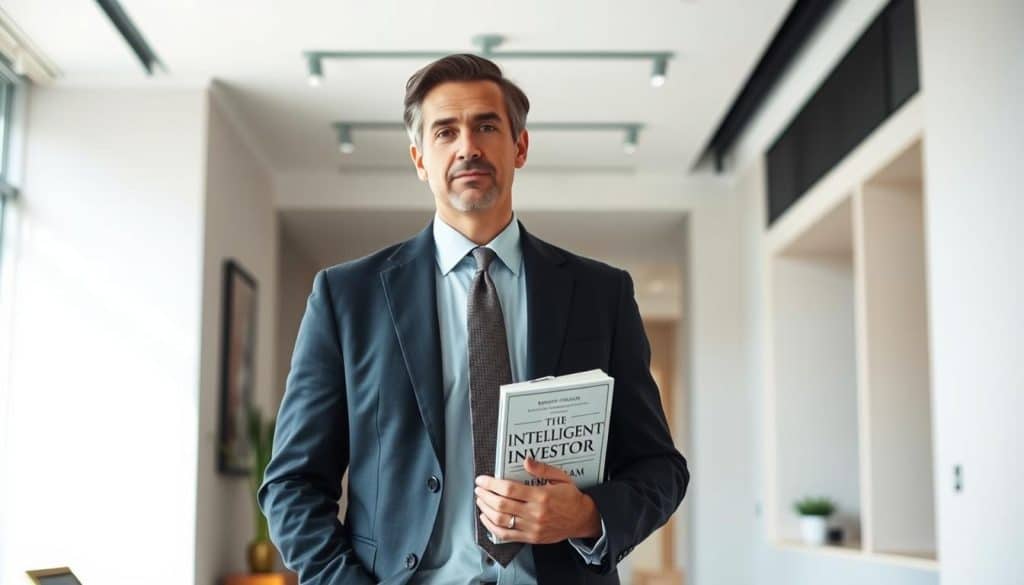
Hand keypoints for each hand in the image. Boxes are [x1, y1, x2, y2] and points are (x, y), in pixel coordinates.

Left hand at [474, 458, 601, 543]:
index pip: (509, 489)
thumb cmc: (571, 497)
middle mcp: (535, 513)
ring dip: (486, 510)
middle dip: (485, 495)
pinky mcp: (530, 537)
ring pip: (501, 520)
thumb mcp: (561, 477)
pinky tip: (486, 518)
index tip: (482, 479)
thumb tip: (526, 460)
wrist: (582, 519)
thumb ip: (542, 469)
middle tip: (479, 488)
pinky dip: (492, 527)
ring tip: (480, 500)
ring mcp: (532, 527)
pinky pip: (506, 535)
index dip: (492, 484)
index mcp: (541, 496)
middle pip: (502, 505)